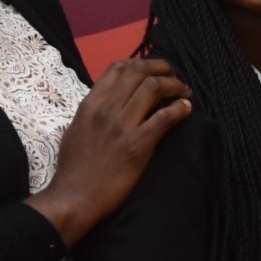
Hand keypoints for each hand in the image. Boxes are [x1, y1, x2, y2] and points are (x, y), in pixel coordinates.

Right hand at [29, 56, 190, 244]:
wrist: (75, 197)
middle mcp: (107, 109)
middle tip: (174, 75)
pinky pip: (164, 117)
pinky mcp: (138, 145)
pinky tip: (186, 108)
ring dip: (175, 85)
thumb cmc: (73, 168)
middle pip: (140, 72)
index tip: (153, 69)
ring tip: (185, 91)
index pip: (118, 68)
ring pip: (154, 88)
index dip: (140, 63)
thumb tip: (109, 100)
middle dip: (162, 68)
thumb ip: (92, 111)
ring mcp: (122, 126)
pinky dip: (179, 108)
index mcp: (90, 104)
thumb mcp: (76, 129)